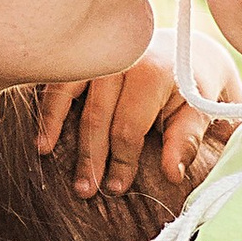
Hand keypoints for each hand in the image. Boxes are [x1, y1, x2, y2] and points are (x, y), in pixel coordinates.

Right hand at [36, 33, 241, 199]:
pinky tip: (41, 134)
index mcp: (154, 73)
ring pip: (71, 95)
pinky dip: (47, 106)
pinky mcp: (86, 55)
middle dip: (90, 157)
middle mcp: (124, 60)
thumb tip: (172, 175)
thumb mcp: (200, 113)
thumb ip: (185, 141)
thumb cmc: (193, 88)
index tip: (116, 188)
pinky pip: (59, 80)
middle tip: (85, 190)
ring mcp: (101, 54)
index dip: (121, 161)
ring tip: (46, 156)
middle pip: (96, 116)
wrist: (188, 50)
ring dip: (56, 127)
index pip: (128, 127)